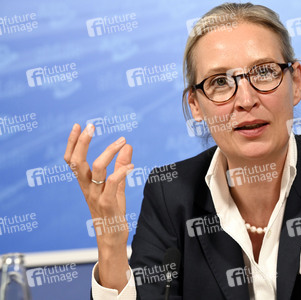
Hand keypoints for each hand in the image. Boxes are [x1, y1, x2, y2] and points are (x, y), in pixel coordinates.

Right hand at [64, 123, 132, 289]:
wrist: (112, 238)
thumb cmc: (112, 211)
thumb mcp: (116, 186)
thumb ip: (120, 166)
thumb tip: (127, 146)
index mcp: (86, 184)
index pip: (72, 160)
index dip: (73, 143)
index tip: (78, 126)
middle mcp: (88, 189)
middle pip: (77, 162)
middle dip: (82, 142)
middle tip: (91, 126)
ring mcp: (97, 196)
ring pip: (96, 170)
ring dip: (109, 152)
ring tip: (122, 141)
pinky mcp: (109, 204)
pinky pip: (112, 184)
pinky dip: (122, 172)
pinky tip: (131, 166)